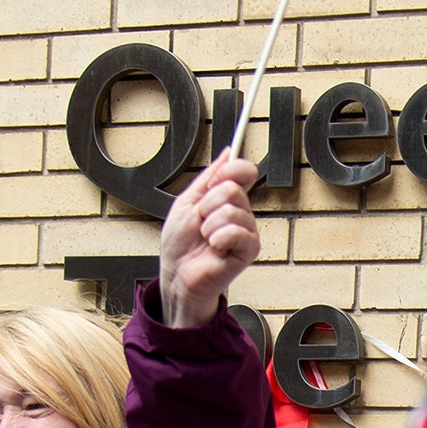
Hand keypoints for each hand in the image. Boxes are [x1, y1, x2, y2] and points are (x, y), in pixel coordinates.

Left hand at [158, 151, 259, 328]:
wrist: (176, 274)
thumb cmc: (180, 245)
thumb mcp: (187, 201)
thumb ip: (208, 176)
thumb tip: (227, 153)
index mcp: (226, 199)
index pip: (244, 171)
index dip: (230, 171)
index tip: (213, 182)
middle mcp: (240, 213)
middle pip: (233, 189)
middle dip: (207, 205)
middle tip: (201, 222)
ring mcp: (246, 231)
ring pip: (232, 210)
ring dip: (209, 225)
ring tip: (206, 238)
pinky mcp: (249, 249)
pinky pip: (236, 231)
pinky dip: (218, 238)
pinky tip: (215, 247)